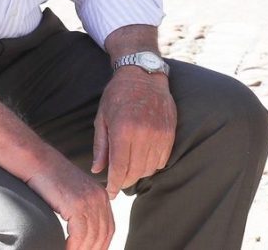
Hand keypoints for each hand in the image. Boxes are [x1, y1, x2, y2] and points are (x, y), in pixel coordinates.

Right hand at [26, 155, 113, 249]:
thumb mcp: (73, 196)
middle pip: (103, 235)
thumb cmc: (49, 181)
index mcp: (101, 196)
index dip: (101, 246)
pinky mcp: (77, 204)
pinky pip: (80, 235)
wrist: (38, 163)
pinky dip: (74, 247)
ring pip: (92, 237)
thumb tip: (81, 236)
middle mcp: (100, 197)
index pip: (108, 229)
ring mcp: (90, 200)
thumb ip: (82, 212)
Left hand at [91, 68, 176, 198]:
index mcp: (123, 131)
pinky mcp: (170, 132)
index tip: (110, 193)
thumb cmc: (118, 95)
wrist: (144, 74)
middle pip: (135, 172)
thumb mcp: (102, 118)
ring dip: (138, 173)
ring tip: (130, 170)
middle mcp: (143, 134)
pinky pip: (162, 159)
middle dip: (124, 182)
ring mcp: (159, 133)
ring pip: (149, 168)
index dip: (113, 185)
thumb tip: (97, 171)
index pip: (119, 169)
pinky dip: (152, 165)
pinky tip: (143, 159)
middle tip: (118, 182)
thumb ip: (100, 146)